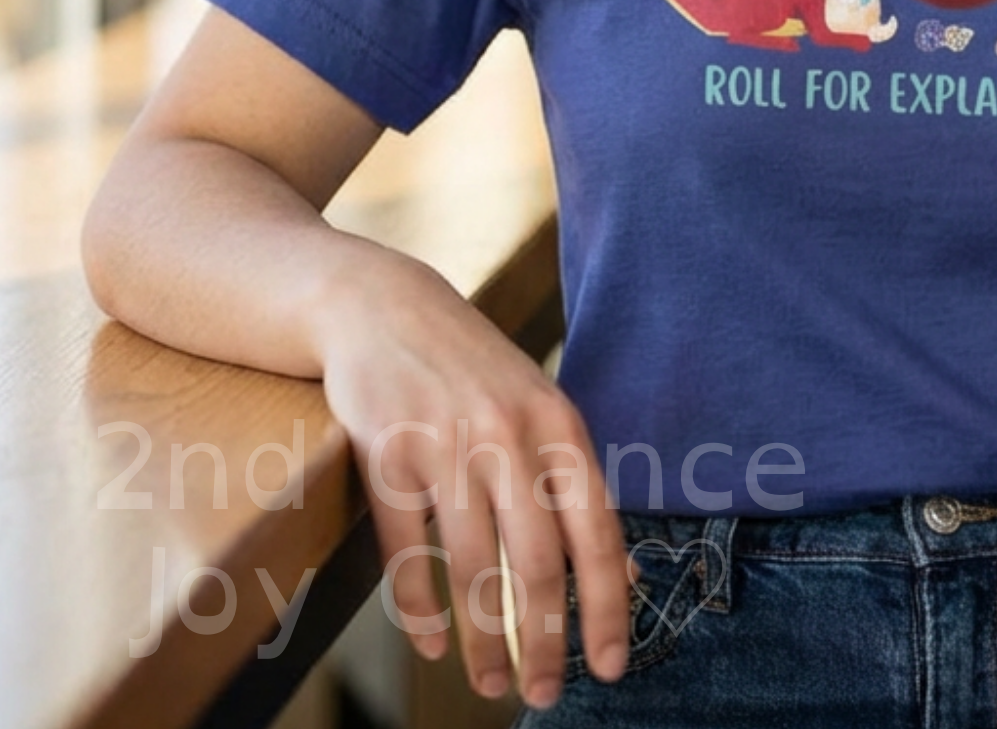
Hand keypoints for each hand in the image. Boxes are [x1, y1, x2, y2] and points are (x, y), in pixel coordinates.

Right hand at [314, 251, 632, 707]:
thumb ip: (568, 482)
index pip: (597, 532)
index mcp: (559, 426)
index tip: (611, 667)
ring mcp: (446, 444)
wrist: (385, 308)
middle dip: (546, 641)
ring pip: (474, 568)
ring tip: (489, 684)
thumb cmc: (473, 372)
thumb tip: (610, 576)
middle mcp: (508, 435)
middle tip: (543, 694)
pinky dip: (422, 609)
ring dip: (485, 641)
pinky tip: (436, 643)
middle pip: (538, 563)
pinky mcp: (386, 455)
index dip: (608, 607)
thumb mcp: (537, 410)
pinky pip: (408, 552)